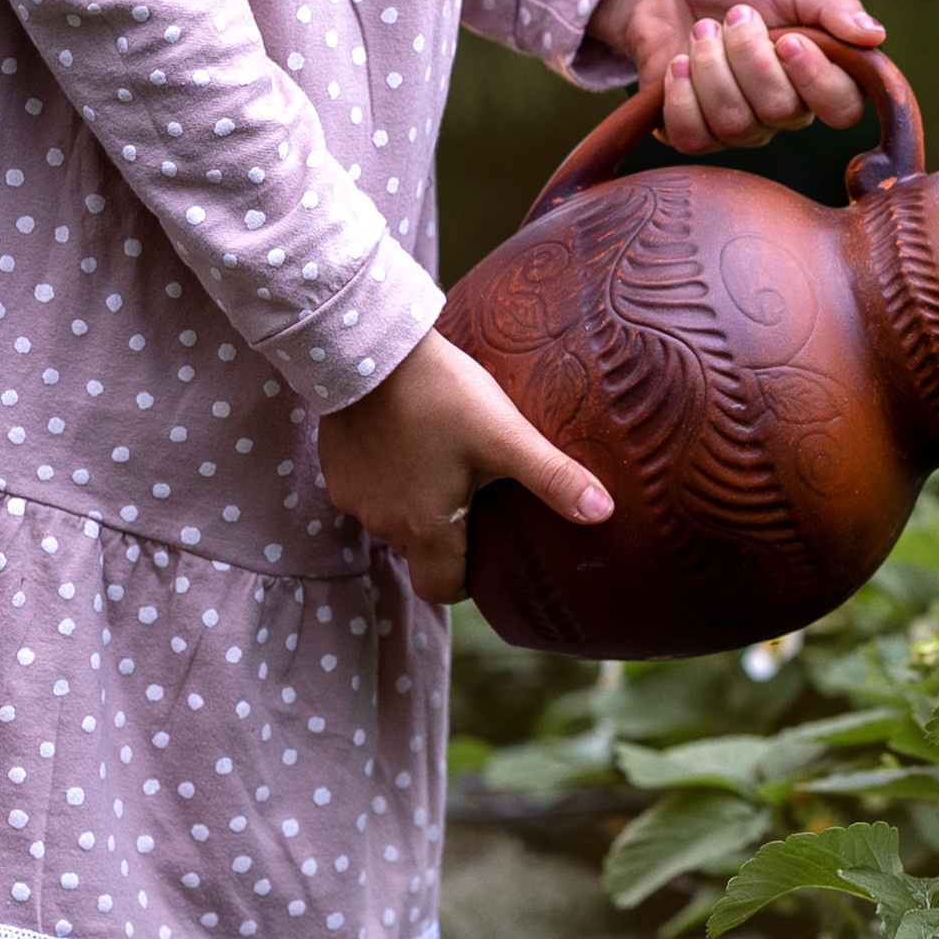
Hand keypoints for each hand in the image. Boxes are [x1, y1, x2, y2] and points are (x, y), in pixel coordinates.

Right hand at [317, 327, 611, 604]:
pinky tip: (406, 437)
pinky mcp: (334, 467)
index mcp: (424, 529)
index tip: (486, 545)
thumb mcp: (504, 434)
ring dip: (415, 501)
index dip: (467, 577)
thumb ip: (552, 477)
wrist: (366, 349)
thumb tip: (604, 513)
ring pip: (392, 519)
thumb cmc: (439, 393)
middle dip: (445, 533)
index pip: (443, 589)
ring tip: (441, 458)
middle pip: (419, 553)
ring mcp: (353, 497)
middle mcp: (384, 524)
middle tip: (473, 491)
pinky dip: (386, 474)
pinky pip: (366, 488)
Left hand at [587, 0, 883, 154]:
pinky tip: (679, 63)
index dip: (815, 80)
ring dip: (711, 65)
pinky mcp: (694, 132)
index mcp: (818, 76)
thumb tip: (875, 34)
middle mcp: (783, 111)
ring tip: (703, 29)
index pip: (842, 108)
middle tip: (734, 14)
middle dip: (748, 54)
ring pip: (734, 123)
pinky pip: (694, 138)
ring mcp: (738, 127)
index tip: (788, 39)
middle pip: (779, 111)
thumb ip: (832, 5)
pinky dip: (682, 95)